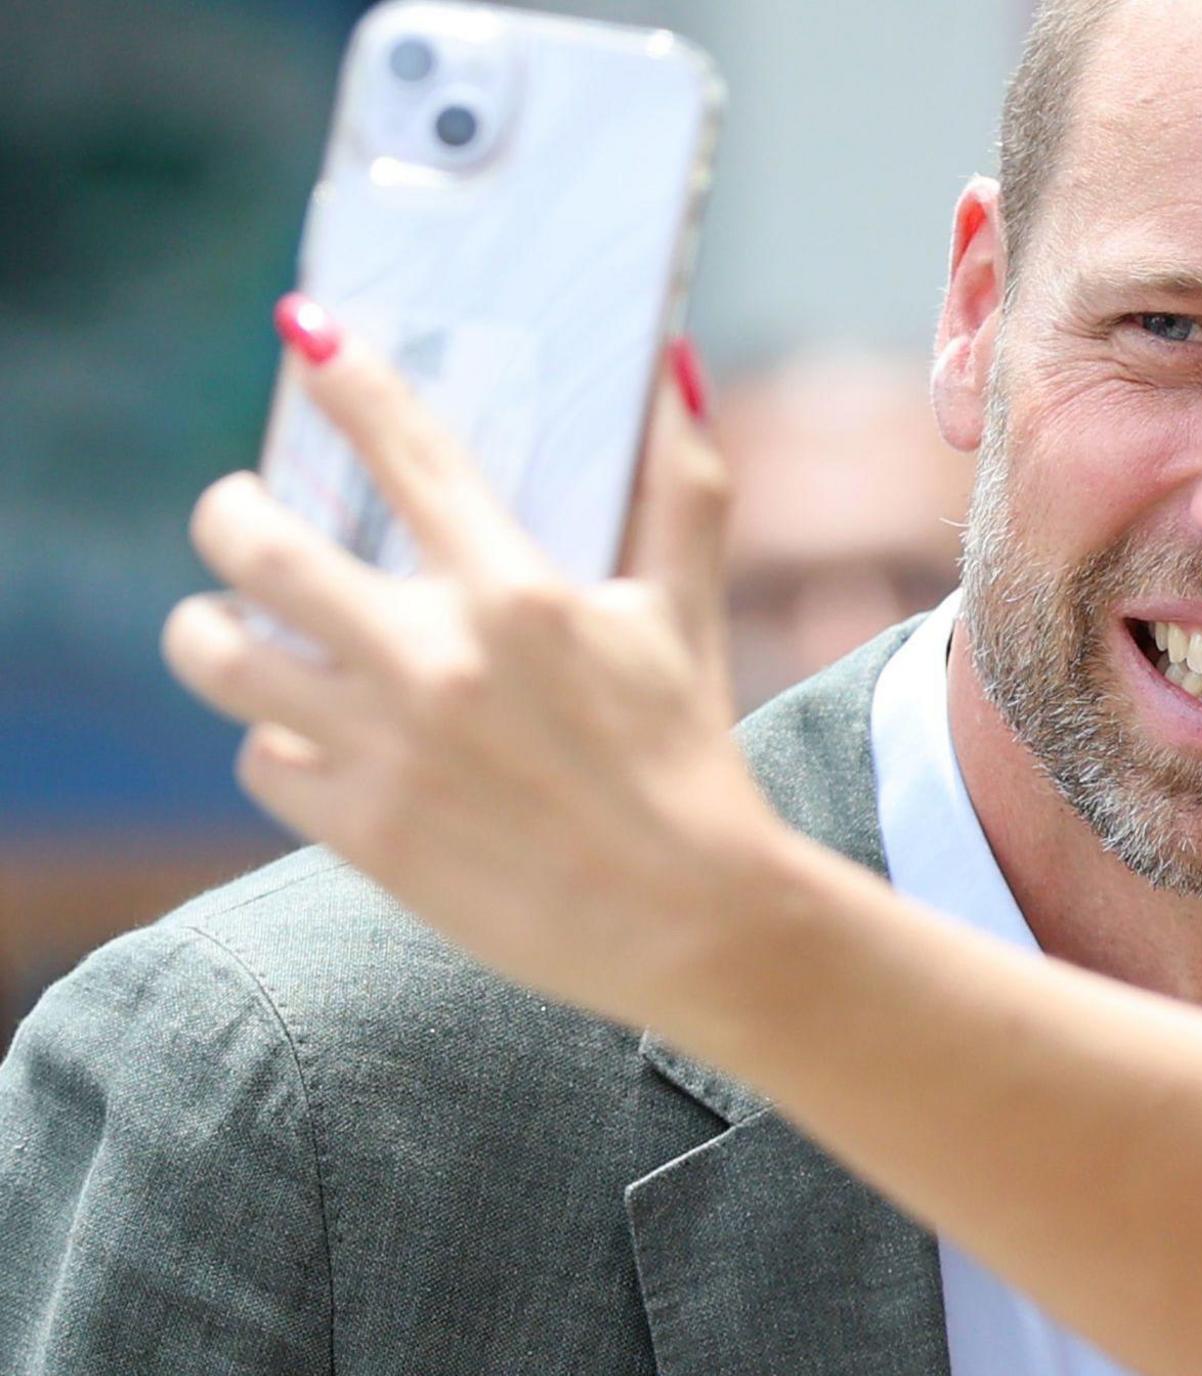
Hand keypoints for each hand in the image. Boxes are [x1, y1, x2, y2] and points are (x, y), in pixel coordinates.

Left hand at [165, 296, 787, 1029]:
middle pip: (258, 546)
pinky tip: (310, 732)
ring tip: (232, 624)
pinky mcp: (364, 831)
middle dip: (229, 511)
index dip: (345, 376)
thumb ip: (681, 484)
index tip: (308, 335)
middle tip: (243, 512)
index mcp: (520, 592)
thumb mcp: (688, 612)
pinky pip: (258, 756)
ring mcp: (390, 748)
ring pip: (221, 654)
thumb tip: (677, 364)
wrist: (689, 917)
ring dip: (212, 627)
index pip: (406, 448)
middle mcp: (440, 660)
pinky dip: (273, 738)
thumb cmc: (690, 755)